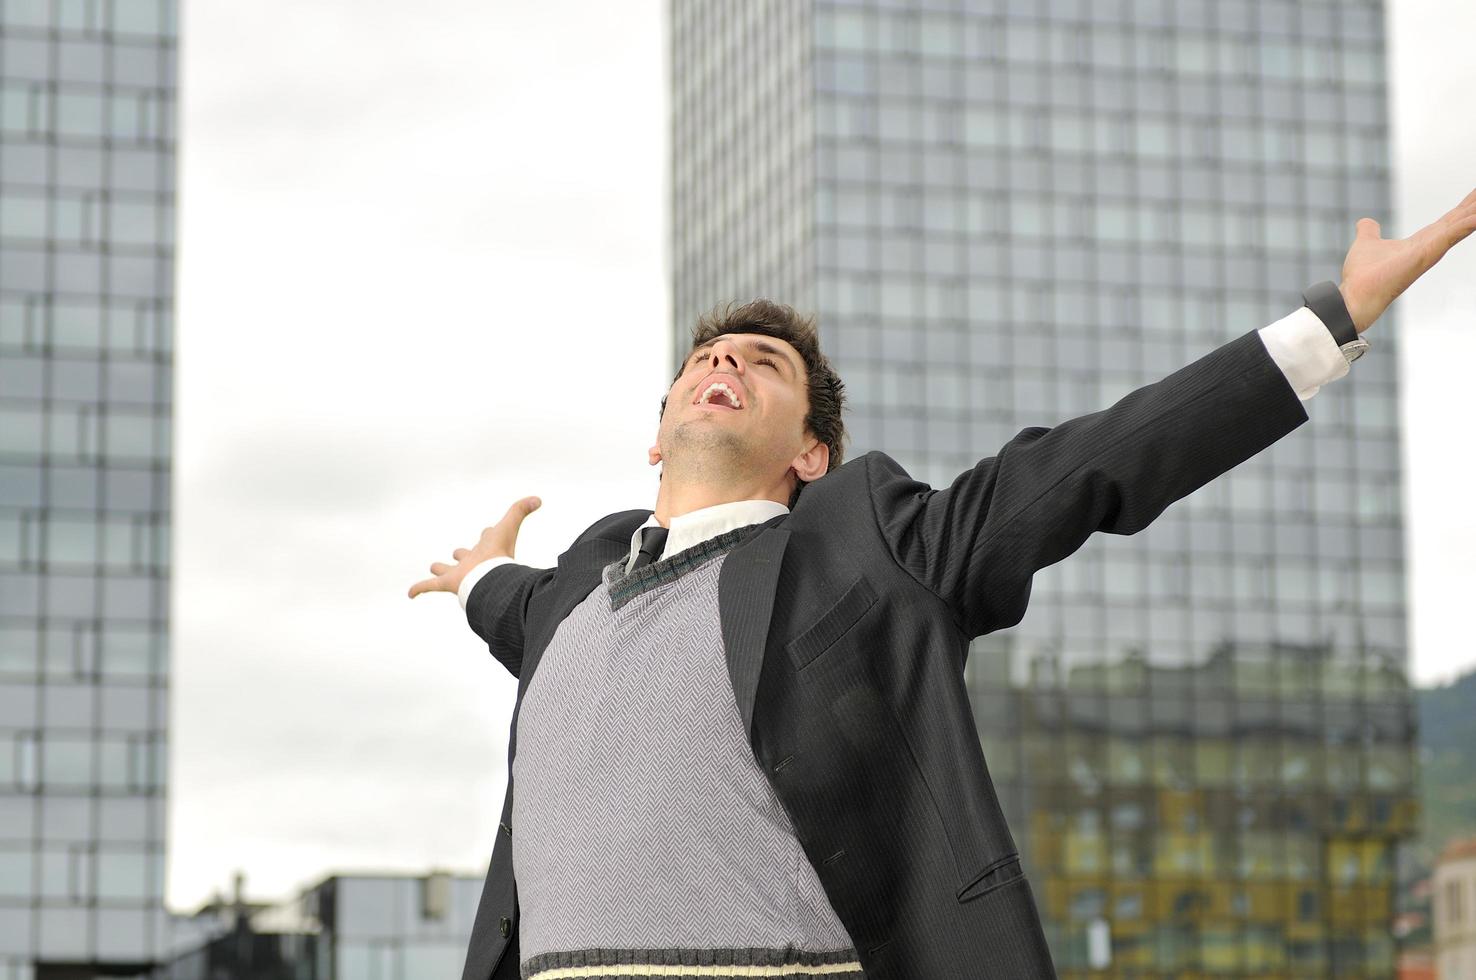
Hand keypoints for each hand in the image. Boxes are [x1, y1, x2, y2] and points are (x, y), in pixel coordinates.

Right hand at [407, 496, 541, 598]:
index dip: (487, 535)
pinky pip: (428, 586)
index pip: (485, 538)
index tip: (487, 532)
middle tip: (460, 554)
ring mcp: (459, 574)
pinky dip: (419, 588)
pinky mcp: (446, 583)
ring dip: (441, 570)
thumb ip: (520, 510)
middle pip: (464, 555)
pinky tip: (410, 593)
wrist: (489, 580)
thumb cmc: (498, 554)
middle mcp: (472, 562)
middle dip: (462, 554)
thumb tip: (538, 499)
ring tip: (436, 570)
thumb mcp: (508, 526)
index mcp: (486, 550)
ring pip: (446, 570)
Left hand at [1338, 186, 1475, 333]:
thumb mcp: (1367, 243)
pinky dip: (1468, 224)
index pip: (1448, 221)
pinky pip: (1452, 234)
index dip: (1464, 208)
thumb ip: (1369, 231)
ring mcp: (1431, 251)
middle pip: (1460, 220)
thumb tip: (1365, 222)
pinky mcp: (1426, 254)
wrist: (1356, 296)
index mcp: (1421, 242)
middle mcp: (1431, 246)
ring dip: (1475, 214)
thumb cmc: (1362, 275)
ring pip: (1462, 226)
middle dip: (1475, 206)